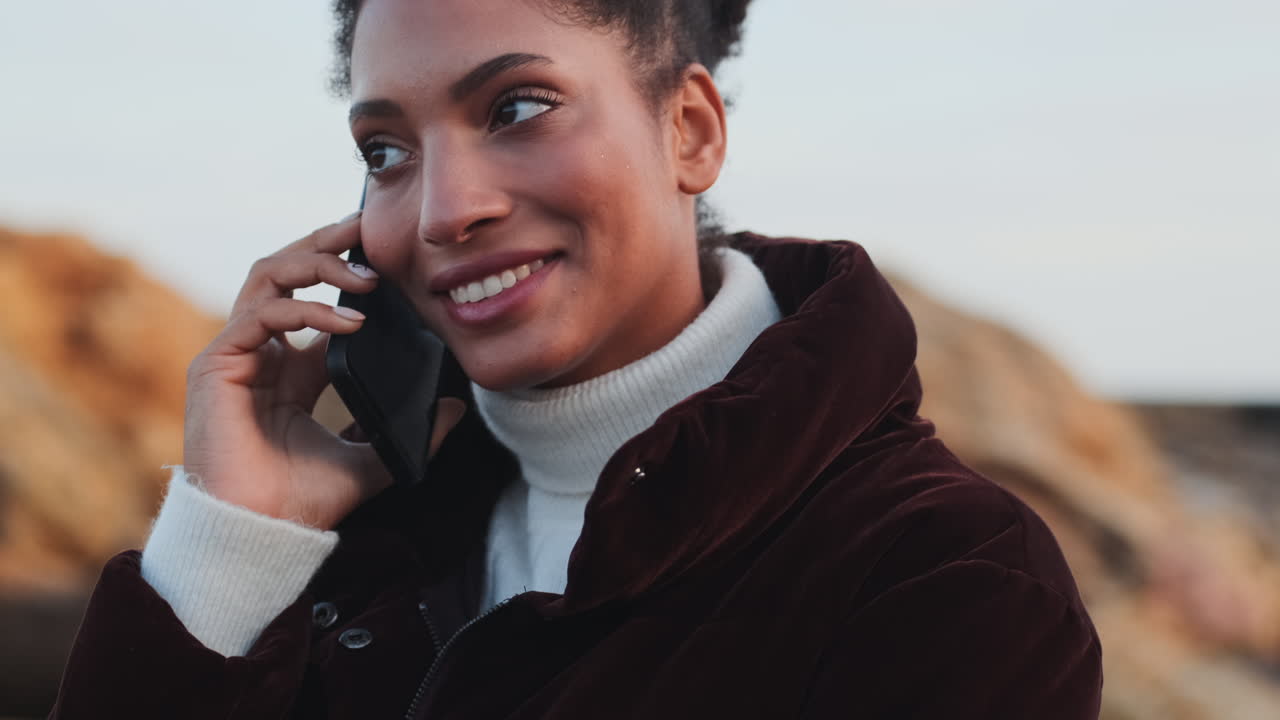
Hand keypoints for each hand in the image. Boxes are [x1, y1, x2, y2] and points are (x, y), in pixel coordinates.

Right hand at [182, 213, 464, 529]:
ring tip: (366, 276)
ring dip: (318, 264)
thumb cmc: (303, 502)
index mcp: (292, 368)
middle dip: (328, 243)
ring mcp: (236, 354)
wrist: (262, 534)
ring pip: (268, 275)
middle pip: (287, 270)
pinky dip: (308, 309)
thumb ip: (411, 432)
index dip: (348, 271)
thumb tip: (455, 408)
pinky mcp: (217, 364)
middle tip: (370, 229)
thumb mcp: (372, 458)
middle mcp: (263, 352)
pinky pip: (263, 314)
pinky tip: (349, 322)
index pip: (315, 297)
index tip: (391, 259)